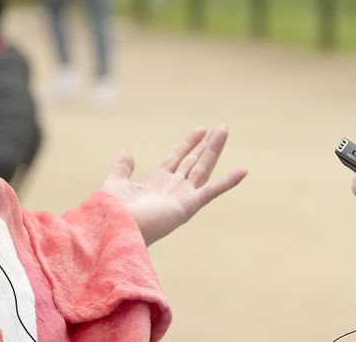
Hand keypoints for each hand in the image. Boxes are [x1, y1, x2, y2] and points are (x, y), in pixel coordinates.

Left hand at [100, 125, 247, 245]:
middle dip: (206, 144)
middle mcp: (172, 190)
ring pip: (203, 168)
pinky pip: (212, 191)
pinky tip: (243, 170)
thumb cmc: (112, 211)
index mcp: (156, 184)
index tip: (200, 129)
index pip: (176, 159)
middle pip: (193, 161)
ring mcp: (182, 197)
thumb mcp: (116, 183)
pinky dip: (228, 181)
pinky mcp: (188, 206)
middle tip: (221, 127)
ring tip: (225, 130)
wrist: (115, 227)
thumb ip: (122, 168)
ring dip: (214, 149)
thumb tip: (126, 150)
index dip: (188, 144)